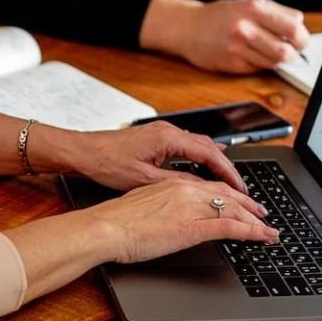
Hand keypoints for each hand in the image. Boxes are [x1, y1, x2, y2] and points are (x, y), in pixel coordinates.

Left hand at [71, 120, 246, 192]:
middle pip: (209, 147)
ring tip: (226, 183)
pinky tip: (201, 170)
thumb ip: (176, 183)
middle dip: (226, 168)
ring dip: (213, 163)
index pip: (210, 154)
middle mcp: (167, 130)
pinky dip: (198, 159)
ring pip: (198, 145)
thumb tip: (202, 190)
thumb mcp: (144, 180)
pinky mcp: (154, 137)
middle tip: (239, 189)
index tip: (240, 188)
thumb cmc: (105, 163)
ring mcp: (161, 132)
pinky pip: (185, 146)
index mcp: (168, 138)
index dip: (228, 173)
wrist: (81, 152)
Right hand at [83, 178, 278, 263]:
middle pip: (227, 195)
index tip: (239, 202)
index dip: (230, 195)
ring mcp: (191, 208)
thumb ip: (159, 207)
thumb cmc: (114, 221)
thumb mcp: (140, 206)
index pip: (209, 187)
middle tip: (262, 214)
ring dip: (256, 220)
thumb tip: (166, 217)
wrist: (104, 227)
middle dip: (249, 205)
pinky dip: (253, 232)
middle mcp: (185, 190)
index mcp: (171, 184)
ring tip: (269, 229)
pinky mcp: (193, 227)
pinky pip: (232, 227)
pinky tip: (263, 237)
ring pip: (234, 210)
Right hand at [140, 0, 310, 73]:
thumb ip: (273, 13)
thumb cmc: (218, 16)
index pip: (293, 26)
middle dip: (295, 53)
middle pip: (286, 50)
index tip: (300, 38)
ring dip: (278, 60)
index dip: (301, 35)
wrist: (186, 28)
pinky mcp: (231, 65)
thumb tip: (299, 26)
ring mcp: (237, 49)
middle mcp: (245, 29)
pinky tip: (252, 56)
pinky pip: (257, 68)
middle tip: (293, 51)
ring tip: (271, 52)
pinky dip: (260, 64)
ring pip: (274, 62)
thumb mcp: (245, 4)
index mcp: (253, 9)